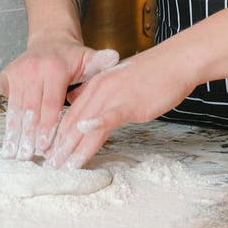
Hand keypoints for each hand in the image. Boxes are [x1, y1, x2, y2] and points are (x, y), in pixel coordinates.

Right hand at [0, 41, 119, 160]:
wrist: (52, 38)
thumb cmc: (73, 55)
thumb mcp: (90, 57)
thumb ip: (101, 62)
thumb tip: (115, 58)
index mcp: (53, 69)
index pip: (49, 103)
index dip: (46, 125)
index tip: (42, 146)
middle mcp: (32, 70)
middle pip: (29, 109)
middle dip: (26, 135)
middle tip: (24, 157)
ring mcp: (17, 72)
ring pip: (13, 105)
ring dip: (10, 130)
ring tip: (9, 152)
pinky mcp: (6, 73)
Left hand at [44, 47, 194, 168]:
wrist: (175, 62)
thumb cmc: (151, 74)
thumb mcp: (118, 80)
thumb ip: (98, 92)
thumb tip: (78, 99)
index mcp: (95, 85)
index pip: (71, 114)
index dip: (59, 135)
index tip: (51, 152)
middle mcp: (99, 90)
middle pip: (74, 122)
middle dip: (61, 146)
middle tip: (52, 165)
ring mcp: (113, 96)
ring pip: (87, 123)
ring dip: (74, 146)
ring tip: (64, 164)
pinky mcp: (128, 102)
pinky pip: (109, 116)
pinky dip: (96, 125)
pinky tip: (86, 133)